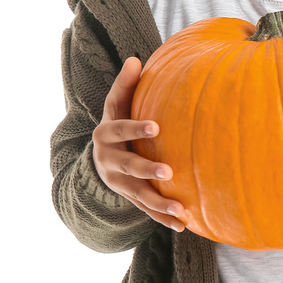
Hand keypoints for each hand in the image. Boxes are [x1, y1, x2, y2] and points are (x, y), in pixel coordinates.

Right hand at [92, 56, 185, 231]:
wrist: (100, 153)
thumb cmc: (116, 119)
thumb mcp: (116, 102)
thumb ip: (125, 84)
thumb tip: (135, 59)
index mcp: (105, 134)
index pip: (120, 129)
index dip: (136, 128)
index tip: (157, 126)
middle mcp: (109, 161)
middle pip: (127, 166)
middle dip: (147, 169)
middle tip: (169, 171)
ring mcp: (118, 182)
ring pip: (138, 194)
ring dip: (159, 202)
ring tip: (180, 209)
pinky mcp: (129, 196)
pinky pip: (145, 209)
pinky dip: (162, 217)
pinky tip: (183, 223)